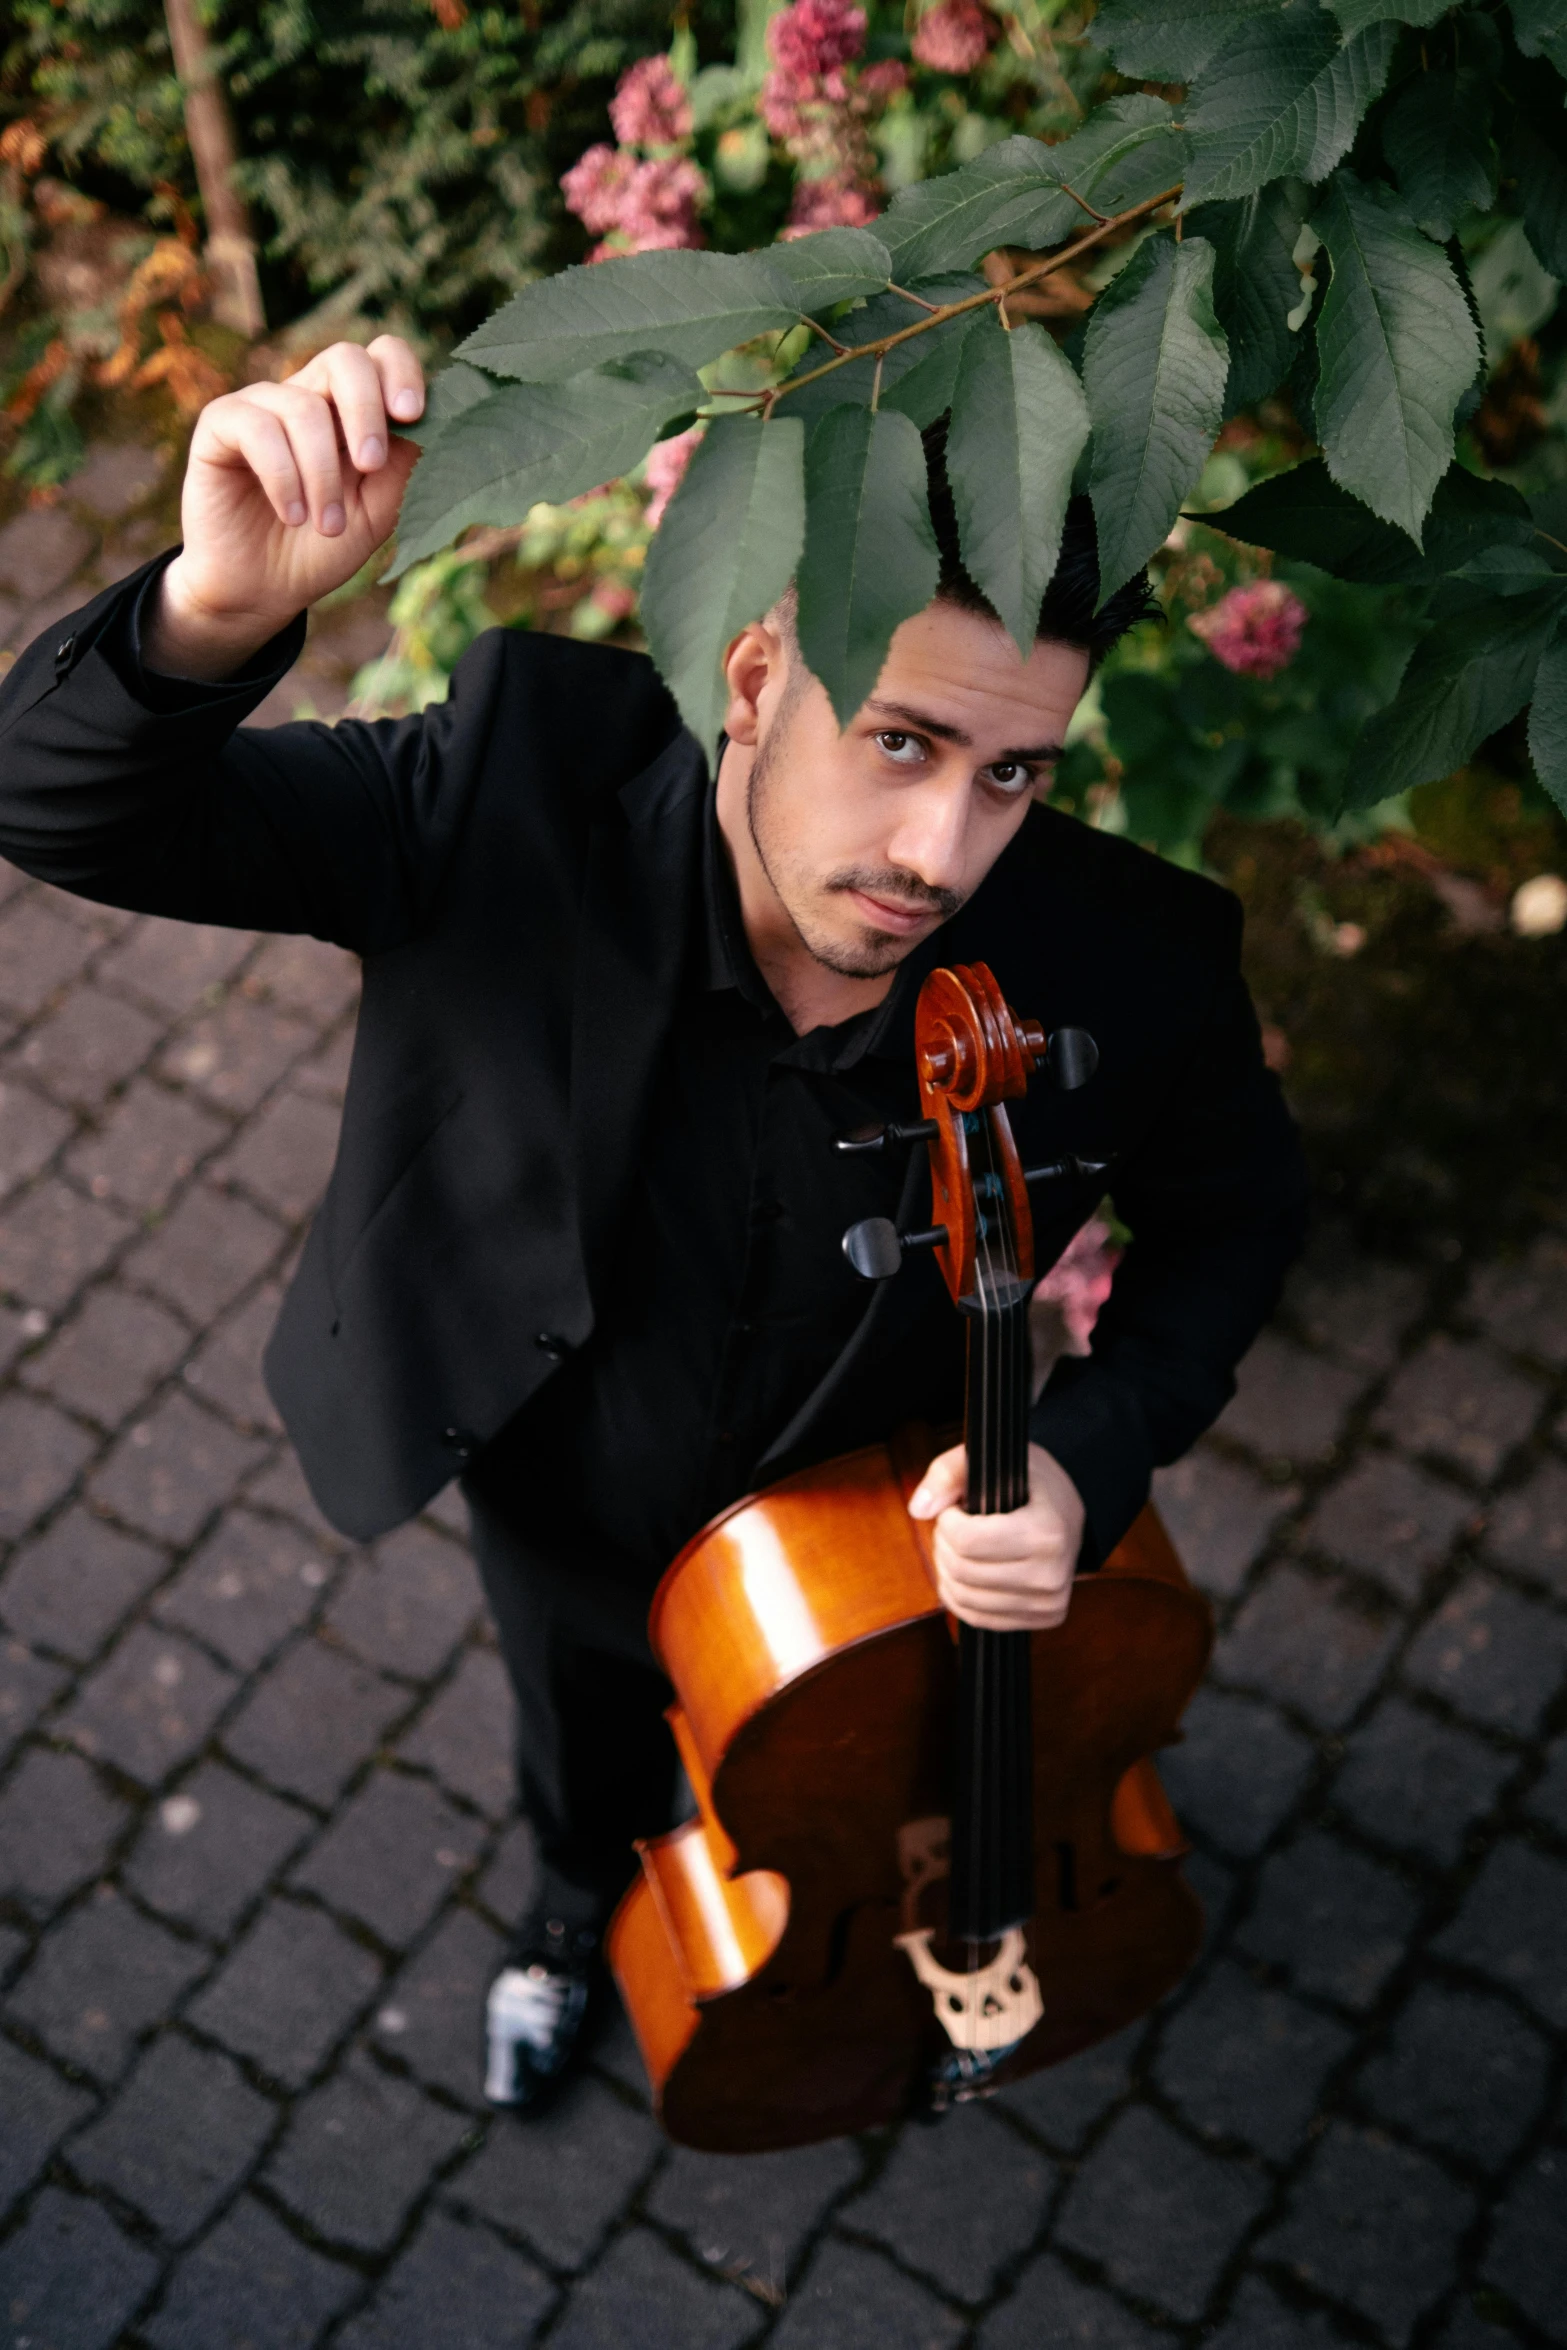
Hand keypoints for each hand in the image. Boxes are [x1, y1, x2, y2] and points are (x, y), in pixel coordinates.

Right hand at [149, 336, 425, 679]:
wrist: (262, 590)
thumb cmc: (321, 548)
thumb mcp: (375, 514)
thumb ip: (402, 470)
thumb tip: (435, 426)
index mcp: (351, 410)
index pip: (380, 356)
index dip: (400, 372)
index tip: (412, 414)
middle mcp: (308, 396)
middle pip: (345, 359)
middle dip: (366, 410)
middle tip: (371, 464)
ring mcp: (262, 405)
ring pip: (304, 408)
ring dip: (324, 475)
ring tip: (328, 526)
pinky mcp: (220, 425)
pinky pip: (257, 429)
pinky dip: (283, 477)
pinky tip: (293, 516)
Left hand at [907, 1441, 1083, 1629]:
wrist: (1068, 1514)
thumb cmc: (1028, 1484)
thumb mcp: (991, 1460)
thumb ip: (948, 1473)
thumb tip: (918, 1509)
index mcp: (1047, 1532)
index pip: (968, 1540)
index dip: (947, 1521)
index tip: (954, 1509)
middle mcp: (1051, 1574)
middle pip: (962, 1570)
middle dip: (944, 1544)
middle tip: (952, 1526)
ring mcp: (1048, 1602)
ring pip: (965, 1598)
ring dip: (947, 1570)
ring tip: (958, 1546)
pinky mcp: (1042, 1619)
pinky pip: (976, 1618)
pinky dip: (957, 1595)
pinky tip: (962, 1571)